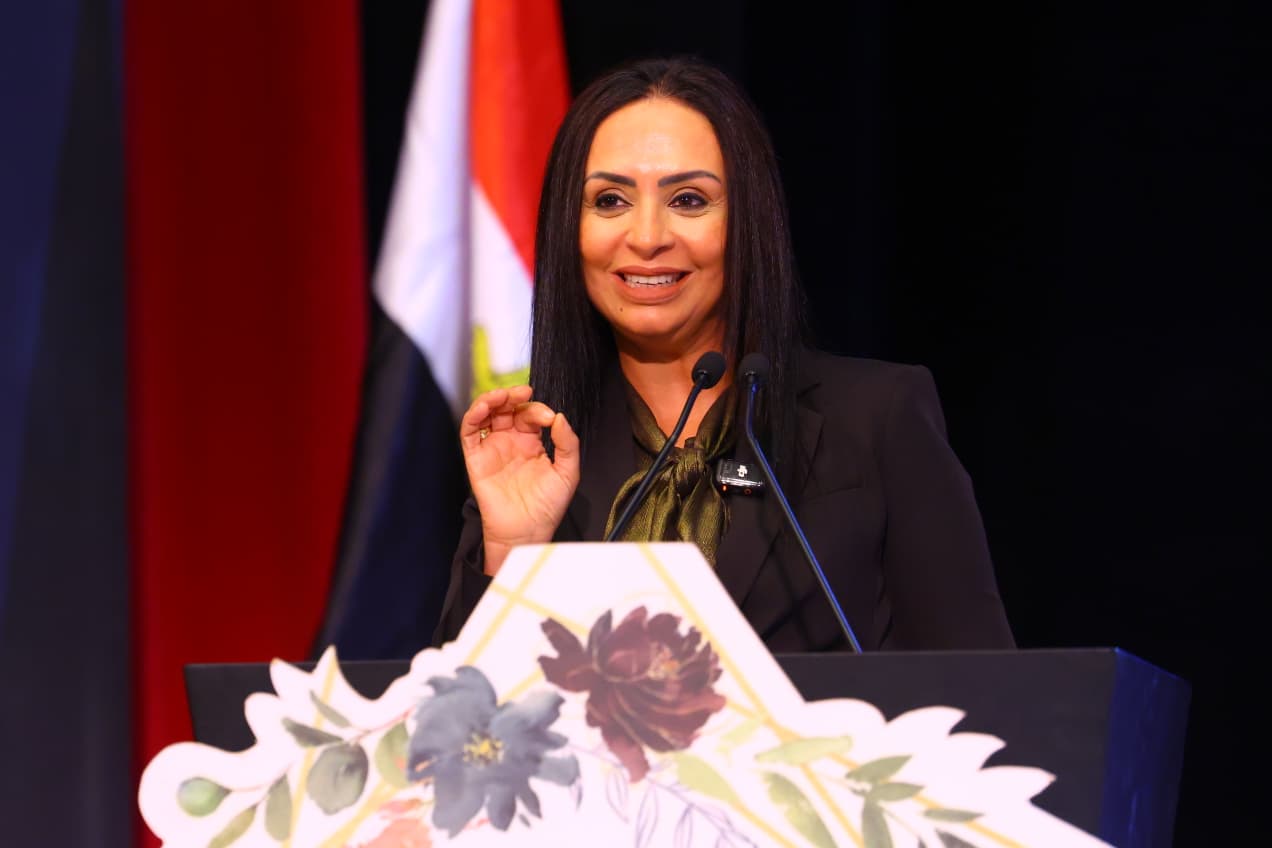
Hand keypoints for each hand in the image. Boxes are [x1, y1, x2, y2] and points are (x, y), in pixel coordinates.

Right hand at [460, 385, 579, 574]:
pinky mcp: (476, 458)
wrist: (527, 531)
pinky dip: (474, 415)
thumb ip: (568, 443)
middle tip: (523, 392)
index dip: (538, 409)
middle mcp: (511, 442)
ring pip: (486, 414)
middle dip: (513, 396)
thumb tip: (560, 417)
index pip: (530, 414)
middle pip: (507, 408)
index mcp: (532, 443)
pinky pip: (469, 431)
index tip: (549, 417)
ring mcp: (492, 448)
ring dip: (492, 399)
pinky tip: (485, 407)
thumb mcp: (568, 472)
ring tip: (503, 395)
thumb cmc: (547, 506)